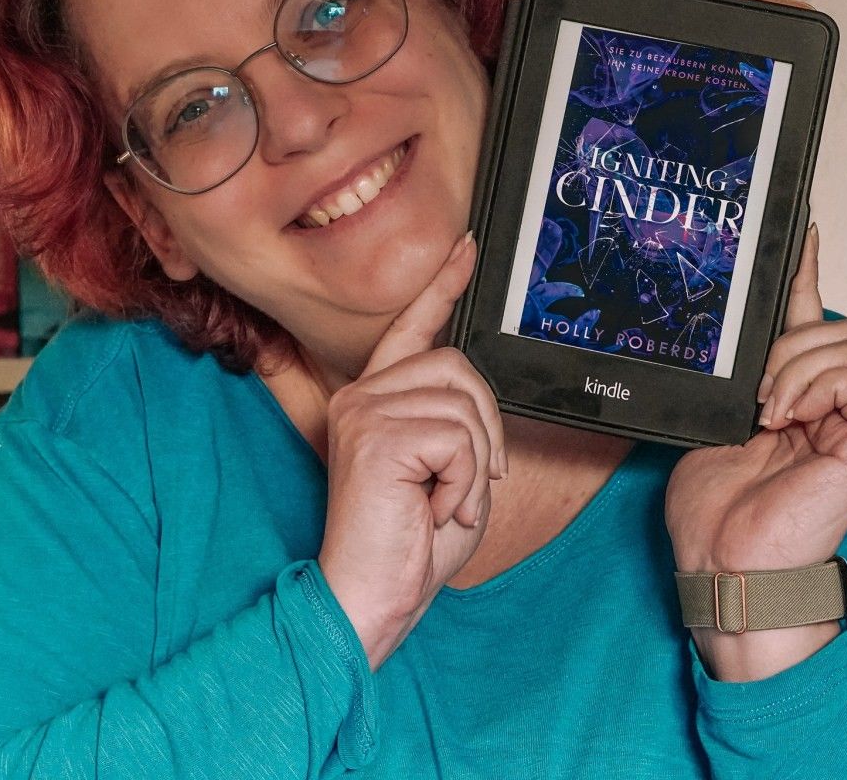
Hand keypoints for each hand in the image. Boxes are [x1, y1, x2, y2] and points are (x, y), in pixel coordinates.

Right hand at [318, 234, 505, 669]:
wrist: (372, 596)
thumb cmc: (410, 543)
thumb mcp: (445, 468)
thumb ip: (451, 418)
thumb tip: (472, 387)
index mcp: (373, 400)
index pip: (411, 330)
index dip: (442, 288)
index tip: (467, 249)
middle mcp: (360, 396)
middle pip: (459, 366)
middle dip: (486, 427)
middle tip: (471, 483)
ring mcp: (364, 411)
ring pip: (464, 403)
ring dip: (475, 463)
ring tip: (444, 502)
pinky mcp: (376, 434)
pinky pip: (459, 439)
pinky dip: (465, 483)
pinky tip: (436, 510)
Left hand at [665, 225, 846, 677]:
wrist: (723, 558)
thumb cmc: (717, 505)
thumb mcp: (712, 417)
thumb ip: (732, 374)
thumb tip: (723, 330)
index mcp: (793, 391)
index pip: (808, 316)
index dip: (808, 271)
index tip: (803, 231)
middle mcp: (828, 401)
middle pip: (831, 323)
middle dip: (785, 341)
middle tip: (754, 390)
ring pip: (845, 341)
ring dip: (794, 366)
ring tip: (766, 410)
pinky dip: (816, 386)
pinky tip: (787, 417)